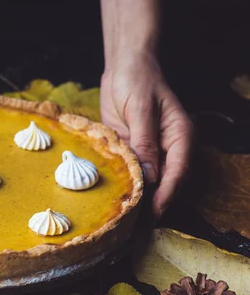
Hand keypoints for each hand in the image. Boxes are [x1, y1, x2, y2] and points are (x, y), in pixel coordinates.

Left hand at [101, 54, 193, 217]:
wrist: (124, 67)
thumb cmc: (137, 81)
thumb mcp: (140, 109)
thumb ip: (145, 141)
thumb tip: (151, 175)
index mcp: (180, 136)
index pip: (177, 172)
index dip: (166, 195)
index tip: (153, 214)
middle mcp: (169, 148)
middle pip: (166, 182)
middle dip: (153, 204)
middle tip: (135, 227)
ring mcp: (151, 151)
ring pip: (149, 181)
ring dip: (139, 199)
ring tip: (124, 221)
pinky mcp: (133, 150)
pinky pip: (132, 172)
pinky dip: (126, 186)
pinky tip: (114, 200)